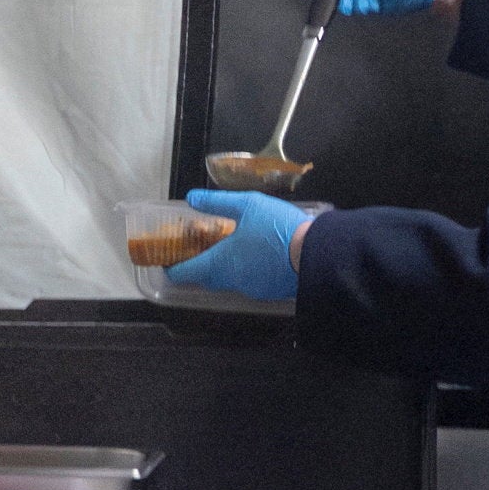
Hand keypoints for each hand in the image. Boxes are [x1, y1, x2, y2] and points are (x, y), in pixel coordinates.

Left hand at [165, 189, 309, 302]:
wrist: (317, 254)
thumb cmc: (276, 228)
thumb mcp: (246, 205)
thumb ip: (216, 203)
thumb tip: (191, 198)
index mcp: (218, 263)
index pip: (182, 273)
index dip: (172, 265)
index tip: (171, 253)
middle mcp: (229, 281)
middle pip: (204, 276)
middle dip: (200, 260)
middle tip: (203, 241)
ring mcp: (250, 289)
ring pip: (227, 278)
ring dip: (224, 264)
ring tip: (231, 243)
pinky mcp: (268, 291)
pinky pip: (248, 280)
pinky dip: (245, 269)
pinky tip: (255, 252)